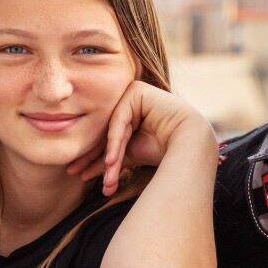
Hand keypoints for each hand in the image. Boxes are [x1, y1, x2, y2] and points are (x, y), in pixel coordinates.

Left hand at [65, 81, 210, 196]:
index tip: (78, 174)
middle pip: (104, 131)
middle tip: (76, 173)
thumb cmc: (164, 150)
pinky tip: (111, 161)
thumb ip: (109, 158)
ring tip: (105, 177)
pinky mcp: (137, 90)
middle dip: (91, 156)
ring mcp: (132, 93)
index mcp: (127, 114)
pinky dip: (115, 140)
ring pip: (112, 128)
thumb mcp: (129, 155)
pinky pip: (120, 118)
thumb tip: (81, 173)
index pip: (104, 137)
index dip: (91, 157)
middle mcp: (128, 101)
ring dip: (107, 155)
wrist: (191, 144)